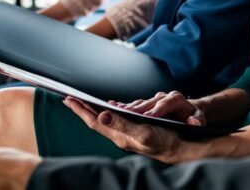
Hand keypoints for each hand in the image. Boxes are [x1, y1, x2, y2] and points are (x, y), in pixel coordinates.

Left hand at [63, 96, 209, 163]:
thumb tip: (101, 116)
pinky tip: (105, 109)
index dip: (81, 110)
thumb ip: (122, 124)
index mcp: (120, 135)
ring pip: (103, 121)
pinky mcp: (133, 132)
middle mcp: (120, 136)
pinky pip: (114, 120)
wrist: (180, 149)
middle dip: (81, 109)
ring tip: (81, 102)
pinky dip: (106, 112)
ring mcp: (126, 135)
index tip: (69, 99)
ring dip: (91, 110)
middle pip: (95, 120)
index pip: (94, 121)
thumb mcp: (143, 132)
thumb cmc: (165, 141)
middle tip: (69, 98)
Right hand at [114, 90, 205, 124]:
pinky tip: (110, 108)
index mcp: (175, 99)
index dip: (157, 110)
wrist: (188, 110)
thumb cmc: (193, 115)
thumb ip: (198, 120)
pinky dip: (122, 107)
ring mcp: (152, 100)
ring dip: (127, 108)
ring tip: (114, 111)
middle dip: (137, 109)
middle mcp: (162, 97)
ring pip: (139, 104)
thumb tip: (196, 122)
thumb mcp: (199, 118)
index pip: (165, 103)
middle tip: (126, 114)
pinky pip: (133, 105)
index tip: (148, 116)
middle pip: (148, 102)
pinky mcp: (145, 104)